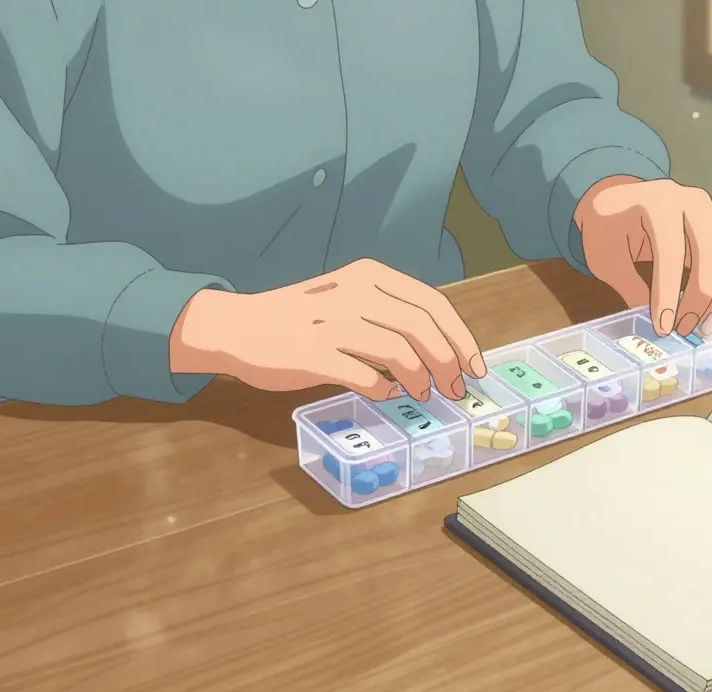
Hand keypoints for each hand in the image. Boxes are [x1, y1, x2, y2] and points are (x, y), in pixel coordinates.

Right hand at [168, 259, 485, 401]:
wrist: (236, 327)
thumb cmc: (299, 317)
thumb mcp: (347, 297)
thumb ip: (388, 313)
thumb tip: (438, 350)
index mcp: (370, 276)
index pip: (433, 304)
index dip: (461, 338)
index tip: (474, 366)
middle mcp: (356, 293)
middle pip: (423, 329)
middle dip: (448, 364)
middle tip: (454, 389)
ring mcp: (334, 323)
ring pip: (400, 353)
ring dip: (420, 380)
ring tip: (421, 395)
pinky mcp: (315, 355)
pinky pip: (365, 376)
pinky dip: (383, 389)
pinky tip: (385, 394)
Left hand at [575, 176, 711, 336]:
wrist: (620, 199)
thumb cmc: (609, 226)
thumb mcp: (605, 256)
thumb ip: (630, 287)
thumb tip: (657, 325)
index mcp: (658, 202)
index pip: (670, 252)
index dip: (669, 294)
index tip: (663, 327)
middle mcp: (694, 202)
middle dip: (702, 298)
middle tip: (685, 329)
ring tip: (704, 326)